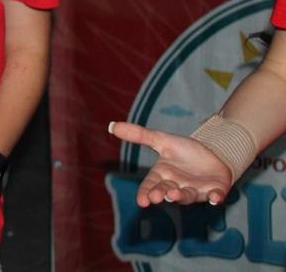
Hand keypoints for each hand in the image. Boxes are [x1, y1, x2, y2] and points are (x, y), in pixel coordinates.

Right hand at [109, 120, 232, 205]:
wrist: (214, 153)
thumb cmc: (185, 150)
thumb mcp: (162, 140)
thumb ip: (138, 135)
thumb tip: (111, 125)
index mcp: (163, 175)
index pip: (151, 186)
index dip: (146, 194)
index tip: (142, 201)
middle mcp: (178, 186)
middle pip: (166, 192)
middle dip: (161, 195)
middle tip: (156, 197)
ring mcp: (197, 190)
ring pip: (187, 196)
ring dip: (181, 196)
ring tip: (174, 194)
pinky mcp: (215, 190)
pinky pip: (215, 196)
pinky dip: (215, 198)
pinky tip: (215, 197)